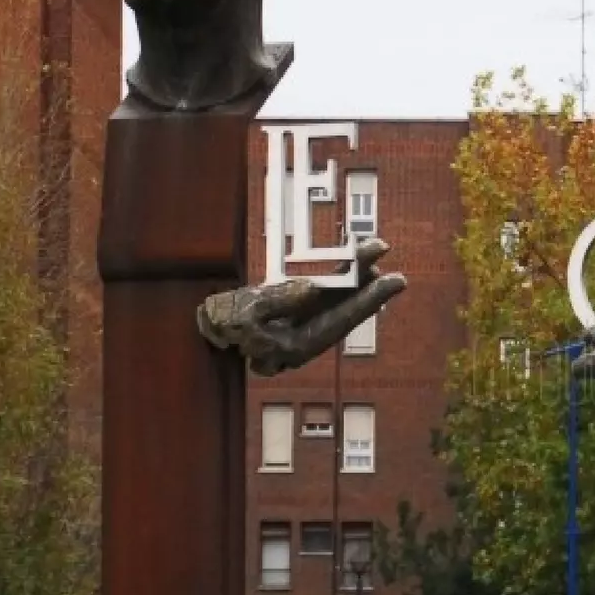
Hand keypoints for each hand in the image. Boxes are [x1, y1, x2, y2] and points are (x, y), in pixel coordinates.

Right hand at [196, 237, 407, 377]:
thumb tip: (311, 287)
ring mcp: (298, 325)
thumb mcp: (245, 315)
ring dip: (352, 275)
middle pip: (343, 306)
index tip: (397, 279)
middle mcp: (305, 337)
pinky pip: (318, 292)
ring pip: (334, 298)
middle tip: (381, 248)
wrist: (197, 331)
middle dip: (364, 280)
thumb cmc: (220, 325)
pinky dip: (333, 277)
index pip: (342, 318)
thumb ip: (278, 302)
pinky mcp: (289, 312)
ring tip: (370, 250)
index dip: (370, 298)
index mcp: (299, 345)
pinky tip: (346, 262)